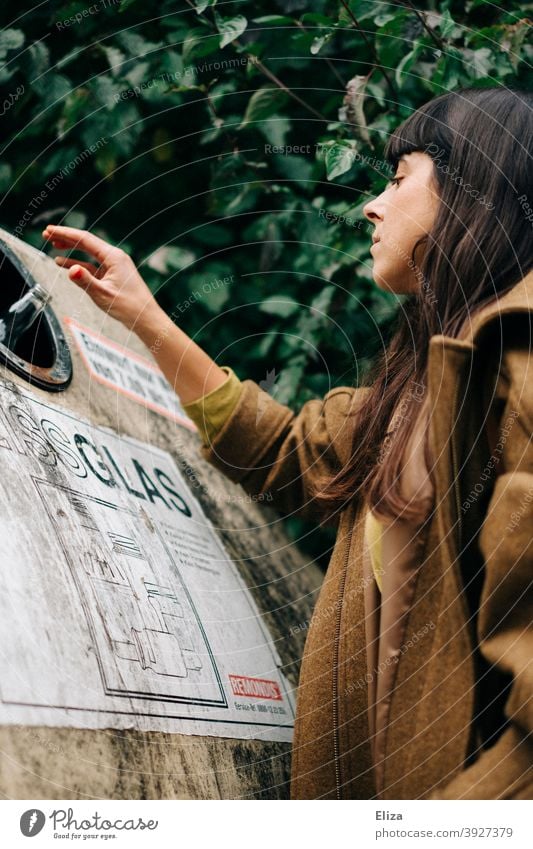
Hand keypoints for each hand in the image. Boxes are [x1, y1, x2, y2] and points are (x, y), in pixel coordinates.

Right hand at [42, 224, 160, 331]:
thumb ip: (85, 281)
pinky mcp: (113, 275)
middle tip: (47, 234)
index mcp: (114, 257)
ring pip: (88, 253)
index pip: (85, 239)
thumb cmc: (129, 307)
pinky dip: (79, 263)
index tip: (49, 230)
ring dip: (71, 249)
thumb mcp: (103, 294)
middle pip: (86, 242)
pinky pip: (92, 265)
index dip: (65, 234)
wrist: (145, 318)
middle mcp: (115, 257)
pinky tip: (65, 264)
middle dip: (66, 238)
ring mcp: (114, 266)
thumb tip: (71, 270)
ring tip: (53, 245)